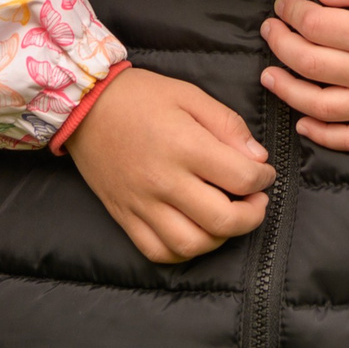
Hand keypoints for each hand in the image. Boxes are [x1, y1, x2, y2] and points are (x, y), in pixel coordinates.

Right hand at [65, 68, 274, 263]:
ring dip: (221, 238)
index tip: (264, 173)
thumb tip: (257, 158)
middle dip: (252, 215)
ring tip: (228, 218)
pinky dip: (183, 251)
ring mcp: (142, 204)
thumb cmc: (141, 96)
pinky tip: (196, 232)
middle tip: (256, 201)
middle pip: (222, 220)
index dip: (263, 178)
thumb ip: (228, 126)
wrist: (84, 107)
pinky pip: (158, 251)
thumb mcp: (190, 95)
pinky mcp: (125, 216)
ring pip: (191, 244)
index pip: (241, 177)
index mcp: (185, 145)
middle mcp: (164, 181)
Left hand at [260, 0, 348, 150]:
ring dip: (287, 90)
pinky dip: (321, 134)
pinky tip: (303, 121)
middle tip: (270, 31)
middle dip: (281, 44)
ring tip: (269, 76)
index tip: (283, 5)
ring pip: (319, 105)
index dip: (291, 13)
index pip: (315, 26)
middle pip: (308, 63)